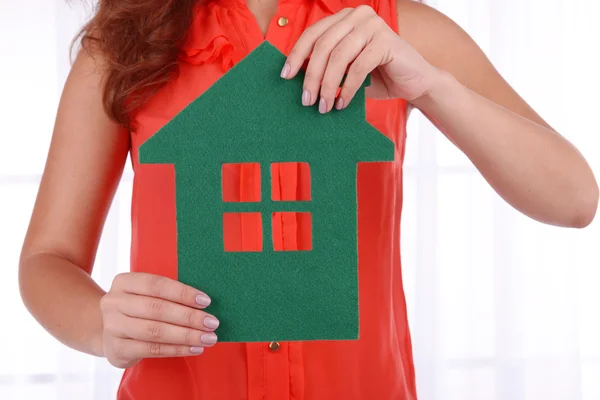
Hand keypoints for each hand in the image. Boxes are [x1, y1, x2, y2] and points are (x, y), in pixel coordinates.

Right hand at [100, 272, 218, 367]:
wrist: (110, 333)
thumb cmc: (139, 309)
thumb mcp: (146, 295)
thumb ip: (168, 294)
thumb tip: (205, 302)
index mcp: (124, 282)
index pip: (156, 285)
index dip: (183, 293)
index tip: (206, 301)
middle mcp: (114, 302)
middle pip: (157, 309)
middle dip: (189, 317)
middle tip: (212, 323)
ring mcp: (112, 327)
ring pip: (155, 331)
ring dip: (186, 335)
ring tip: (208, 338)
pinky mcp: (116, 349)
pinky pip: (152, 349)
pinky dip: (177, 349)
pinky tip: (194, 349)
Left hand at [280, 5, 438, 111]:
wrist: (415, 83)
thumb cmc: (378, 77)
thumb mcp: (346, 70)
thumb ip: (326, 67)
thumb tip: (295, 80)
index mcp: (345, 18)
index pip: (313, 34)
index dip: (297, 55)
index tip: (285, 76)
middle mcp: (358, 16)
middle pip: (323, 45)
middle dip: (311, 76)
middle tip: (306, 101)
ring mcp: (373, 25)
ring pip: (339, 57)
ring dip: (328, 85)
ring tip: (324, 106)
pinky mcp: (386, 40)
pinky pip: (358, 67)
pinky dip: (347, 88)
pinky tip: (342, 103)